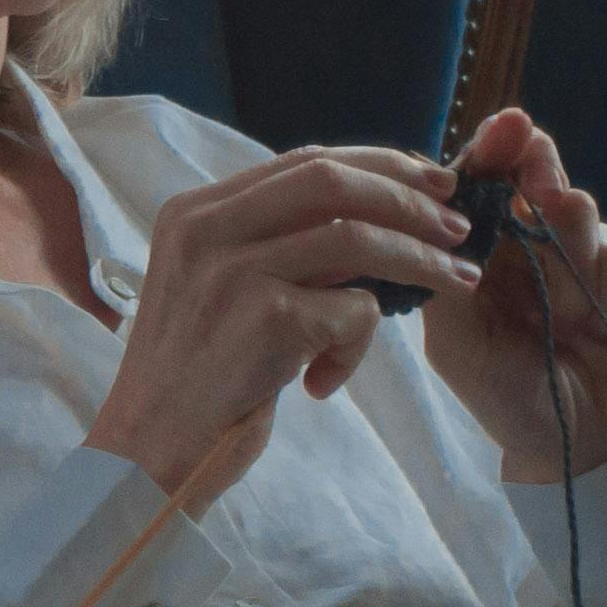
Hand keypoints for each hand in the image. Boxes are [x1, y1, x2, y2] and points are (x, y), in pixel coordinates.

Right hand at [83, 142, 475, 510]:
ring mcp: (234, 270)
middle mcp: (207, 228)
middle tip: (459, 227)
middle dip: (409, 200)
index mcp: (193, 212)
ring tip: (457, 282)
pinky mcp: (266, 317)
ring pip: (357, 238)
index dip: (379, 165)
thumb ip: (273, 245)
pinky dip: (359, 344)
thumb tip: (375, 216)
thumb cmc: (192, 373)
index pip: (302, 162)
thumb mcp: (217, 286)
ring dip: (420, 259)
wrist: (147, 444)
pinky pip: (354, 311)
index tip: (430, 182)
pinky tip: (325, 377)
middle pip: (332, 181)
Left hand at [421, 106, 606, 484]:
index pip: (479, 188)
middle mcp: (526, 244)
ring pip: (581, 212)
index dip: (489, 155)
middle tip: (538, 182)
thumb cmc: (509, 395)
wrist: (584, 442)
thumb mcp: (456, 347)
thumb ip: (443, 287)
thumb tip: (437, 226)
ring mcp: (579, 254)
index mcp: (476, 254)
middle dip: (537, 171)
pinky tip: (604, 327)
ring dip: (571, 258)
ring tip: (564, 316)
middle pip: (534, 177)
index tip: (503, 129)